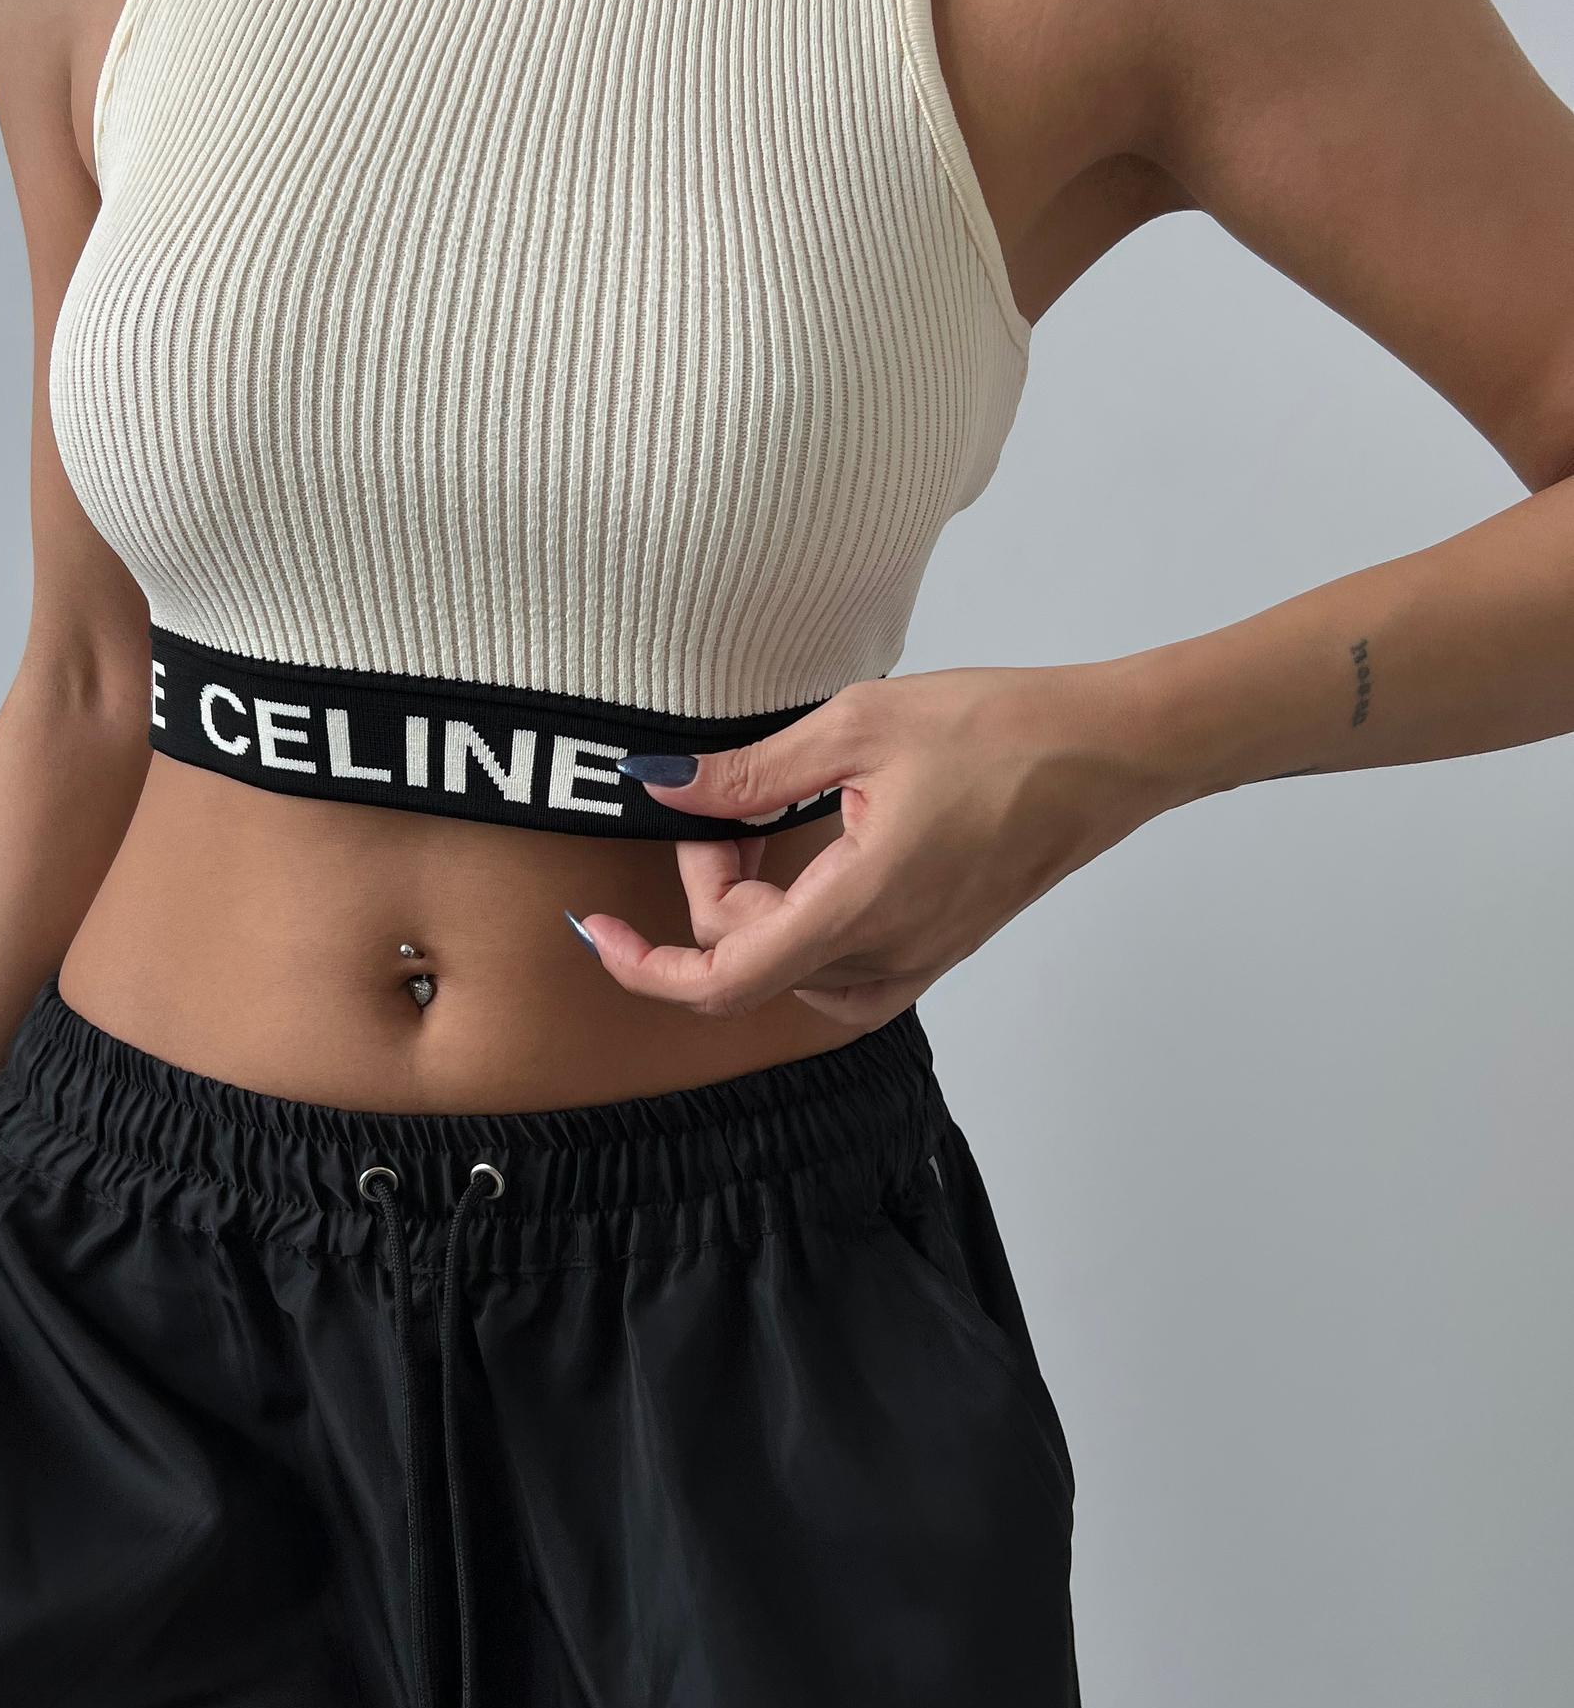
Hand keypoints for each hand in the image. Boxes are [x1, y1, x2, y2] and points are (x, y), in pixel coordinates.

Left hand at [577, 664, 1173, 1028]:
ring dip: (750, 915)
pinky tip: (803, 873)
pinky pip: (836, 979)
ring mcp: (916, 962)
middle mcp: (887, 954)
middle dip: (707, 889)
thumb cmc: (1004, 731)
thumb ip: (750, 772)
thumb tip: (661, 788)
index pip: (723, 980)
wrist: (1110, 753)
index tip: (597, 926)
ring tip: (762, 833)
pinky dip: (796, 934)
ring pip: (788, 976)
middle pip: (746, 963)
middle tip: (724, 806)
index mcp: (861, 906)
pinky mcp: (935, 953)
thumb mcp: (858, 727)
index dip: (643, 965)